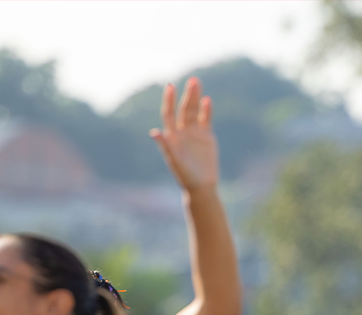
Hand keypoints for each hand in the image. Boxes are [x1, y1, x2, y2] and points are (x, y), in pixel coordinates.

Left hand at [150, 78, 217, 192]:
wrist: (201, 186)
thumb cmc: (185, 176)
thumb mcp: (175, 161)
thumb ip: (166, 147)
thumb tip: (154, 132)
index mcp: (172, 136)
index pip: (169, 114)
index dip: (169, 100)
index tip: (170, 87)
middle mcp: (182, 132)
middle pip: (183, 109)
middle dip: (187, 95)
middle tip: (193, 81)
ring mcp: (194, 133)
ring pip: (194, 111)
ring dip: (195, 98)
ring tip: (197, 83)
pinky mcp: (206, 137)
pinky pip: (206, 120)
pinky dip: (206, 110)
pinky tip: (207, 101)